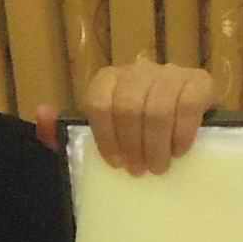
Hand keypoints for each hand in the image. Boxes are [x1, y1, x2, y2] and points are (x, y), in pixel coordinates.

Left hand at [51, 58, 219, 175]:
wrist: (189, 129)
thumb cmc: (138, 137)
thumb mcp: (102, 138)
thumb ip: (65, 132)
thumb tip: (42, 114)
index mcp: (111, 79)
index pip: (99, 100)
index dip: (105, 136)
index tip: (114, 163)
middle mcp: (139, 70)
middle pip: (127, 106)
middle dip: (132, 144)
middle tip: (138, 171)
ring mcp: (171, 73)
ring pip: (157, 107)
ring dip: (156, 144)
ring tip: (158, 167)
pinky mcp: (200, 81)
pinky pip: (188, 105)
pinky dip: (181, 133)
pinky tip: (179, 151)